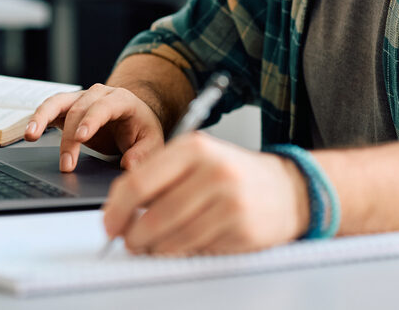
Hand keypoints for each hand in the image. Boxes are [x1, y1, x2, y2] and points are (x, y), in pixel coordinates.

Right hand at [23, 83, 166, 171]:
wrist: (133, 118)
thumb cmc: (141, 129)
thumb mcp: (152, 142)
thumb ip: (144, 153)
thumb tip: (129, 165)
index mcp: (122, 99)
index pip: (104, 106)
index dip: (91, 119)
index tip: (81, 137)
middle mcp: (99, 94)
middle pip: (79, 109)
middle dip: (69, 138)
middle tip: (66, 165)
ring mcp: (81, 98)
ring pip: (58, 102)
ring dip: (43, 118)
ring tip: (31, 135)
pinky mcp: (68, 107)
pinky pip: (50, 109)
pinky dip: (38, 118)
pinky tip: (30, 132)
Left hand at [102, 132, 310, 255]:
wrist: (289, 189)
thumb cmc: (235, 175)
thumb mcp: (198, 159)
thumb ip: (160, 176)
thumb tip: (120, 206)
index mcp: (194, 148)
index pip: (138, 182)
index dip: (116, 208)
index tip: (109, 223)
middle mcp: (212, 171)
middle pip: (152, 215)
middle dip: (132, 235)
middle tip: (127, 240)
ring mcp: (229, 201)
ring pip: (172, 237)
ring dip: (153, 248)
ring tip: (150, 246)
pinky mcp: (241, 229)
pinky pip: (196, 248)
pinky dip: (180, 252)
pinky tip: (180, 245)